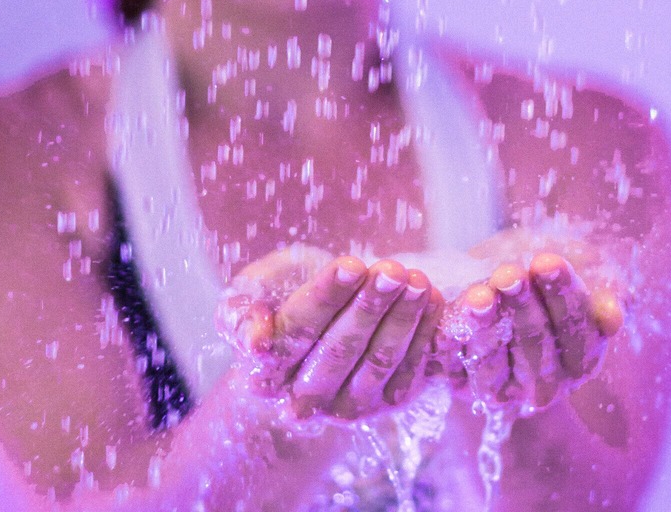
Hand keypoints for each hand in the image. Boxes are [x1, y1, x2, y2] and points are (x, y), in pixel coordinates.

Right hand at [220, 246, 444, 419]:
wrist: (314, 324)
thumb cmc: (279, 299)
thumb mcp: (250, 293)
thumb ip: (240, 311)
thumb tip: (254, 339)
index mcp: (265, 373)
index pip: (296, 333)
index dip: (325, 297)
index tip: (352, 263)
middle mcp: (305, 400)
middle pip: (340, 350)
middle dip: (370, 306)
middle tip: (393, 269)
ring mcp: (349, 406)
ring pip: (378, 360)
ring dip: (402, 318)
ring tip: (416, 279)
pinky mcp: (387, 402)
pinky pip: (409, 369)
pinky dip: (423, 332)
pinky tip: (430, 297)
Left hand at [440, 253, 621, 410]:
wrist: (492, 269)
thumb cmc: (546, 266)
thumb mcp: (583, 265)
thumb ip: (603, 289)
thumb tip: (613, 317)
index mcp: (582, 358)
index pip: (576, 331)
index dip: (563, 296)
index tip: (547, 260)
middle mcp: (545, 383)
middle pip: (536, 349)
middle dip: (522, 307)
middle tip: (509, 273)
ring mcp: (502, 387)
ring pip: (494, 363)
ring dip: (486, 327)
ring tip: (480, 294)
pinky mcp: (460, 382)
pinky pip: (453, 365)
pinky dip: (450, 338)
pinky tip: (448, 310)